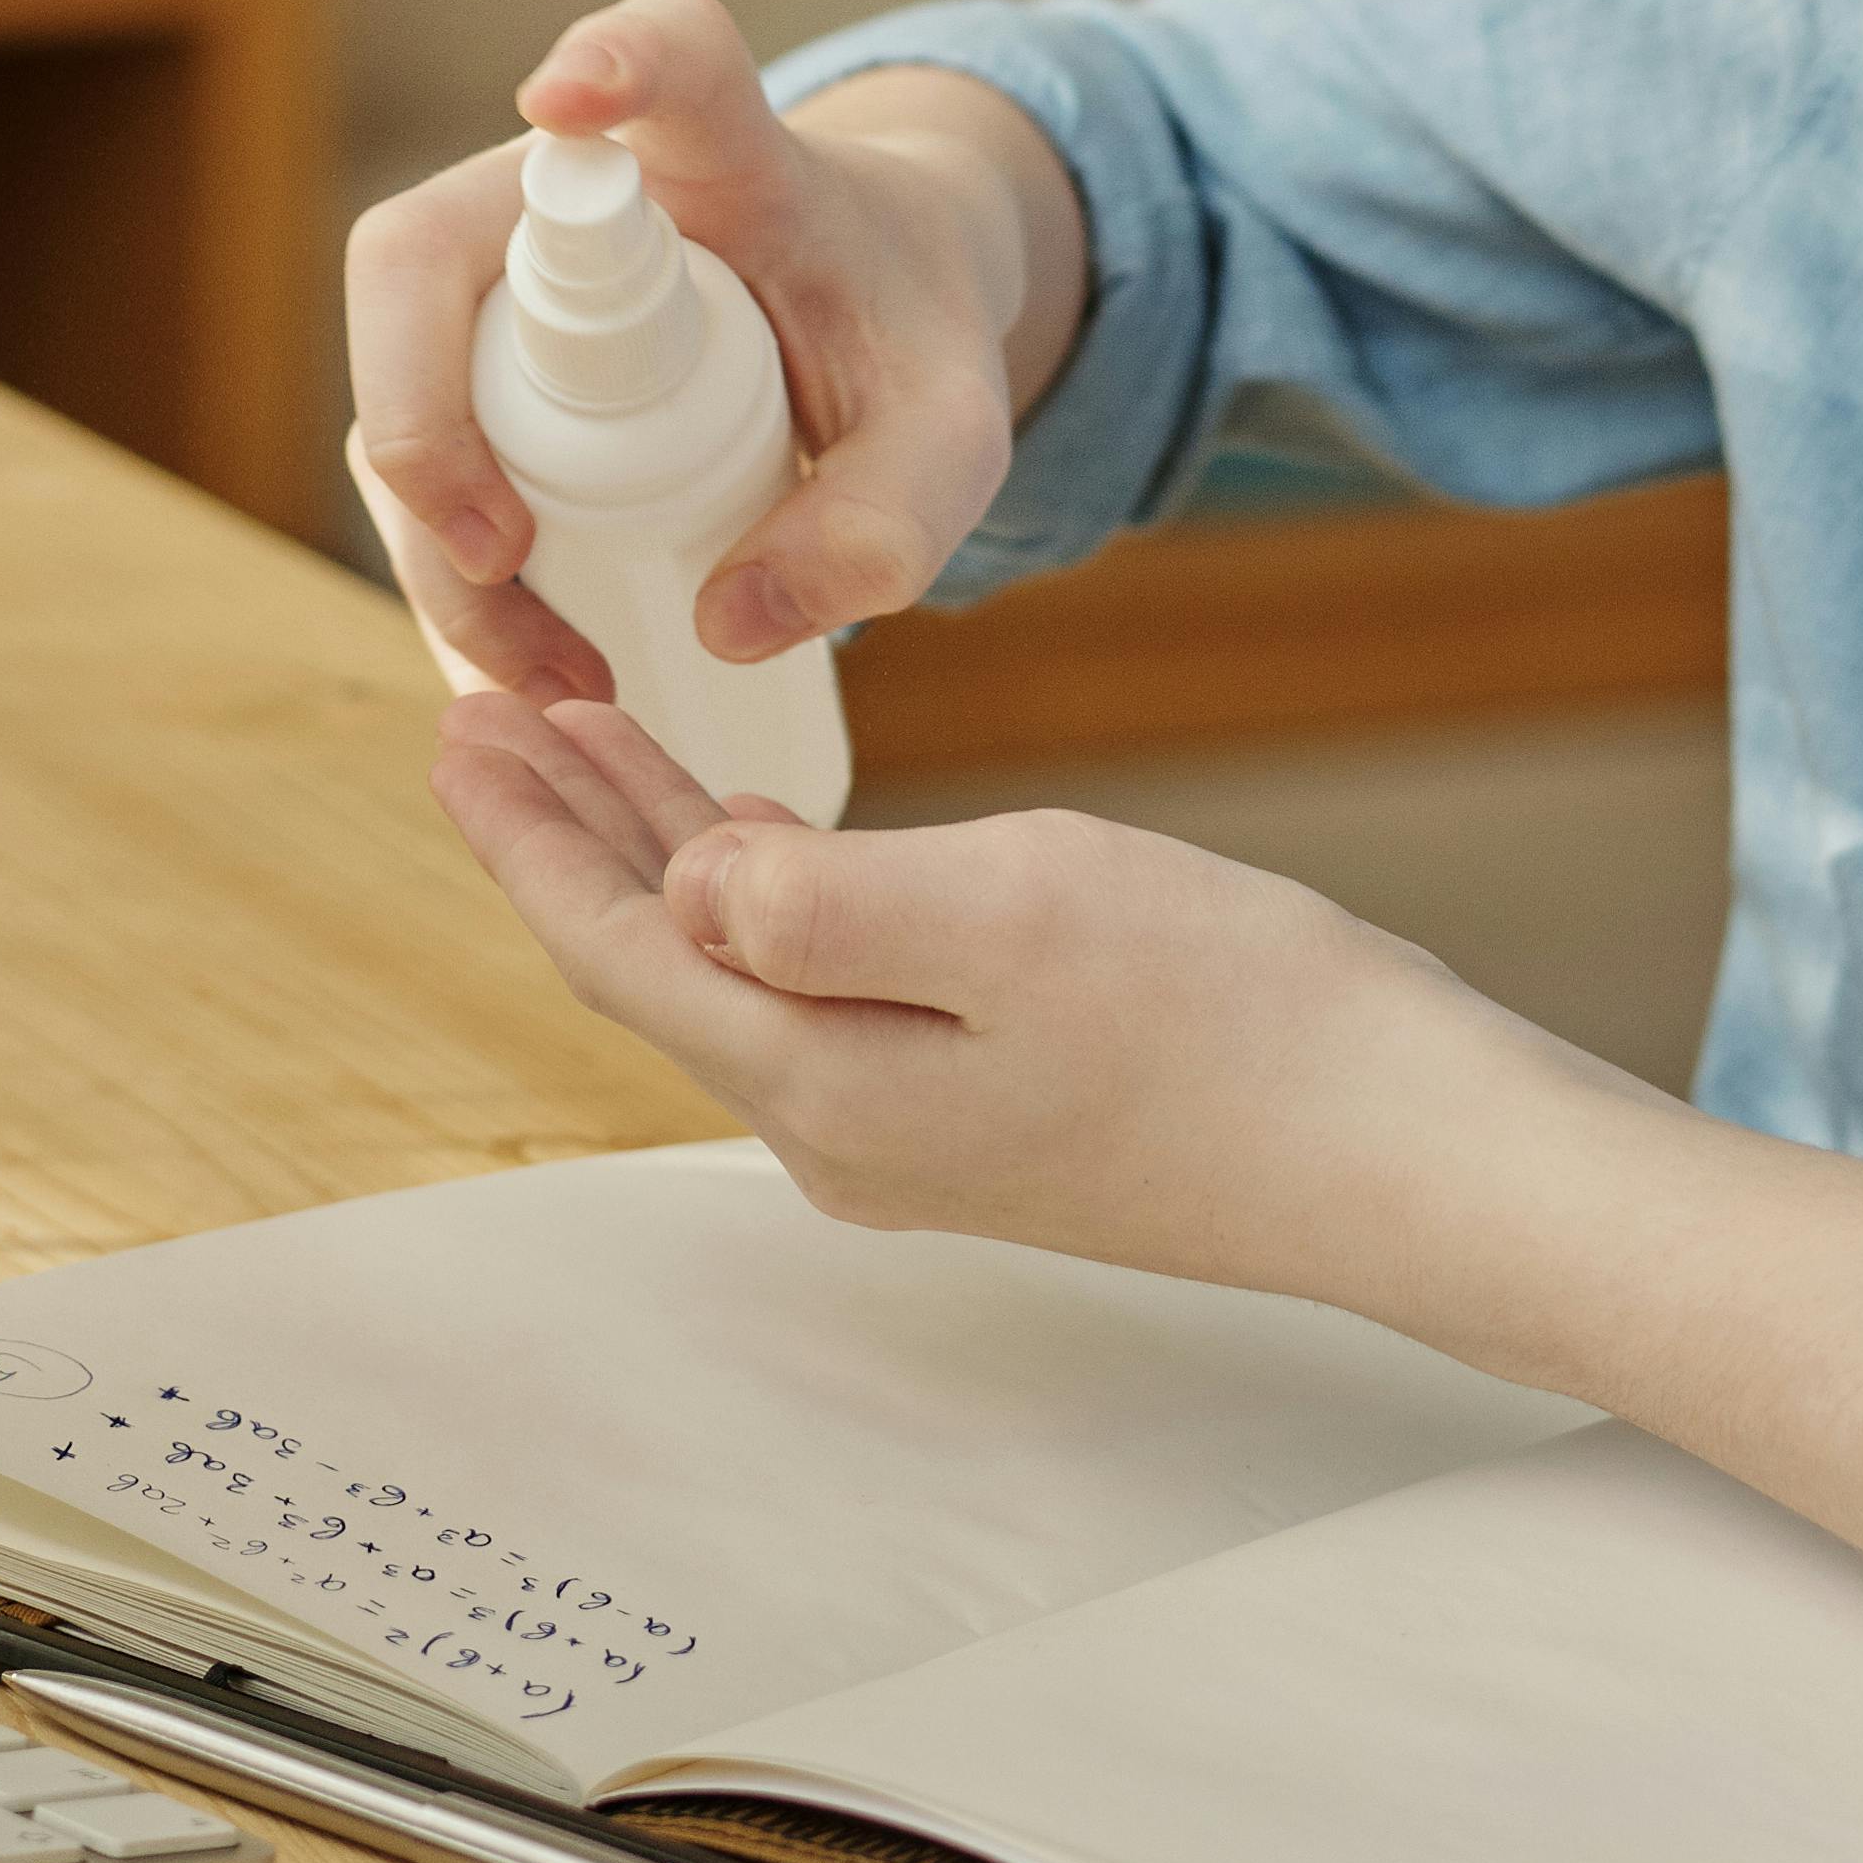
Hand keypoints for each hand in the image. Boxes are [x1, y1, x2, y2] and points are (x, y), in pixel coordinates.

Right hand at [343, 0, 1081, 701]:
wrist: (863, 310)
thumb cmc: (898, 333)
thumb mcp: (953, 431)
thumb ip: (892, 519)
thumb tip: (726, 621)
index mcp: (731, 149)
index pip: (673, 57)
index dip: (615, 58)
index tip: (564, 95)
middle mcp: (578, 187)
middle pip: (430, 256)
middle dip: (429, 419)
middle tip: (505, 560)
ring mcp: (501, 272)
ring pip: (398, 380)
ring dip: (437, 543)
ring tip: (558, 677)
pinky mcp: (468, 359)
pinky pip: (410, 456)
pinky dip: (445, 576)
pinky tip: (514, 673)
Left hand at [424, 679, 1569, 1310]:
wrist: (1406, 1150)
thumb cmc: (1235, 1021)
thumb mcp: (1013, 912)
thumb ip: (823, 902)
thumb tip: (691, 890)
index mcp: (826, 1083)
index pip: (619, 950)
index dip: (528, 836)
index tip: (456, 725)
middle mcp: (848, 1128)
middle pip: (661, 962)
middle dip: (569, 834)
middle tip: (487, 713)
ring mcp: (923, 1127)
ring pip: (739, 967)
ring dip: (660, 850)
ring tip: (591, 740)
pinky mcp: (995, 1104)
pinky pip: (826, 979)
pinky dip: (765, 886)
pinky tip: (760, 835)